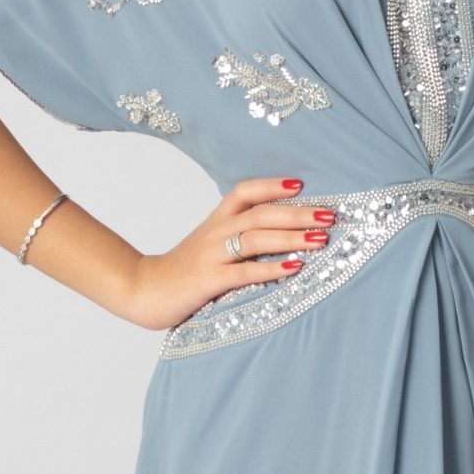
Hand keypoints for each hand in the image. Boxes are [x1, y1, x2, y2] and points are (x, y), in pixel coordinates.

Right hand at [120, 175, 335, 331]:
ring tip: (322, 239)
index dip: (272, 185)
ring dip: (293, 237)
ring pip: (256, 238)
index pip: (245, 191)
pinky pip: (245, 272)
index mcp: (216, 220)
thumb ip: (237, 235)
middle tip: (331, 214)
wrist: (142, 289)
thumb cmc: (183, 269)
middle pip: (261, 213)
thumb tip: (278, 232)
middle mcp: (216, 232)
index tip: (302, 183)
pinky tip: (295, 268)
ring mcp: (212, 255)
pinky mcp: (209, 281)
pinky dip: (271, 268)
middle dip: (299, 213)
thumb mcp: (209, 245)